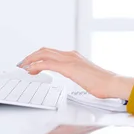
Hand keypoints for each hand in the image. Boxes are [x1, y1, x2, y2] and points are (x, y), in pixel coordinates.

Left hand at [17, 48, 133, 99]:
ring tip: (23, 66)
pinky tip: (31, 70)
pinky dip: (36, 65)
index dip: (38, 56)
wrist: (111, 83)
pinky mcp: (68, 67)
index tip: (30, 63)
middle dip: (31, 56)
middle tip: (22, 63)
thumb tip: (77, 78)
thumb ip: (78, 74)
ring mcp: (69, 59)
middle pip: (45, 50)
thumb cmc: (102, 83)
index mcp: (74, 56)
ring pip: (44, 54)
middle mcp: (70, 55)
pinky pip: (47, 63)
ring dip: (31, 59)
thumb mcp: (86, 76)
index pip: (52, 52)